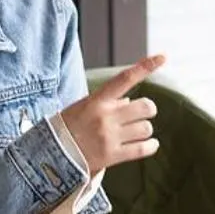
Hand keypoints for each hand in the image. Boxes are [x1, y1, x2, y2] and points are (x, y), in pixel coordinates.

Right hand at [58, 55, 166, 172]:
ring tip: (136, 133)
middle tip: (142, 114)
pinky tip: (149, 145)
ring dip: (145, 130)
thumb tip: (129, 102)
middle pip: (145, 107)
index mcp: (97, 100)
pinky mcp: (112, 156)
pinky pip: (144, 148)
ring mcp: (109, 136)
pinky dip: (151, 146)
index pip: (125, 78)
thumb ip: (108, 102)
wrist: (51, 155)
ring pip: (146, 128)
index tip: (163, 57)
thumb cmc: (68, 128)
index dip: (146, 66)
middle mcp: (105, 116)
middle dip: (148, 110)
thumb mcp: (84, 107)